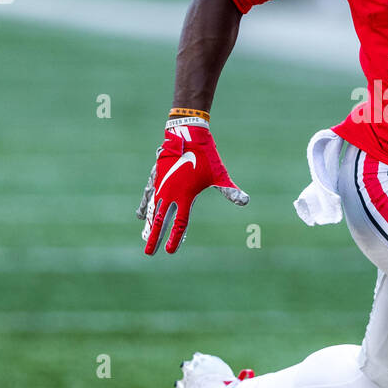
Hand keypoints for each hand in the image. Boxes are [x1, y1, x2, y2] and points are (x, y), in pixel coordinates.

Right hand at [137, 112, 248, 255]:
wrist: (187, 133)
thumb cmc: (206, 156)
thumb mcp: (220, 175)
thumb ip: (230, 191)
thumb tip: (245, 202)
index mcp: (186, 196)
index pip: (179, 224)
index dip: (174, 239)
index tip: (169, 252)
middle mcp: (171, 193)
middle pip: (160, 221)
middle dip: (154, 237)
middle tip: (149, 253)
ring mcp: (161, 184)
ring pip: (153, 209)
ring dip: (149, 224)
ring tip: (145, 237)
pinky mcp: (156, 176)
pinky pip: (148, 195)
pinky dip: (145, 206)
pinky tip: (141, 215)